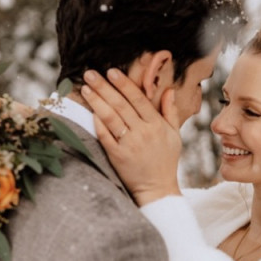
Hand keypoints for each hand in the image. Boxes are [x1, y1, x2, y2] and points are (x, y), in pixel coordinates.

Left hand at [81, 69, 181, 205]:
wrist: (157, 189)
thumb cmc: (166, 161)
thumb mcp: (174, 135)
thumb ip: (171, 112)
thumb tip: (168, 91)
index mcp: (156, 124)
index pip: (138, 99)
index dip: (124, 84)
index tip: (111, 71)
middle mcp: (143, 132)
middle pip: (121, 105)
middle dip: (104, 87)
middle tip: (90, 73)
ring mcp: (129, 145)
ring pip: (111, 118)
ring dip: (97, 101)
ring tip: (85, 88)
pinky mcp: (118, 156)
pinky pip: (105, 136)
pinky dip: (97, 123)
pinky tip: (89, 111)